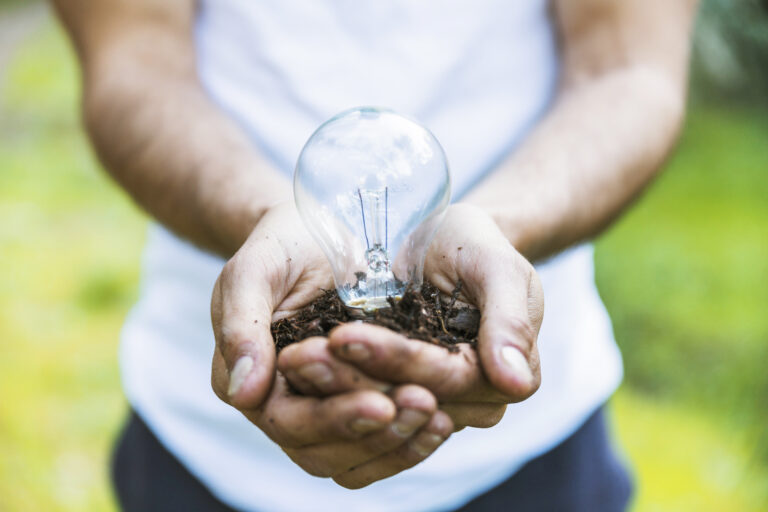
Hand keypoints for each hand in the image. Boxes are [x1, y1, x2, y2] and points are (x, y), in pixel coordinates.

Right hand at [210, 202, 452, 487]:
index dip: (335, 418)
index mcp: (254, 382)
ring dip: (399, 443)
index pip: (290, 422)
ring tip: (440, 416)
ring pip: (355, 459)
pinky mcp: (358, 402)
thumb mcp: (256, 270)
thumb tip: (243, 394)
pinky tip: (444, 420)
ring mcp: (323, 411)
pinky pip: (380, 444)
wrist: (319, 231)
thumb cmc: (284, 244)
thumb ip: (242, 325)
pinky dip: (411, 440)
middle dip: (376, 434)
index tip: (382, 403)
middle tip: (423, 404)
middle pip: (325, 453)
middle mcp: (286, 407)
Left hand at [278, 203, 543, 429]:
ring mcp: (427, 407)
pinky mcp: (392, 402)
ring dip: (330, 397)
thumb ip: (511, 319)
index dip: (395, 360)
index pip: (444, 379)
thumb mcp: (496, 265)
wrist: (438, 239)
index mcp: (497, 375)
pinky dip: (326, 405)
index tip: (343, 334)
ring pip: (377, 423)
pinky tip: (294, 375)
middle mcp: (465, 404)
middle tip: (298, 353)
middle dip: (351, 381)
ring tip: (291, 360)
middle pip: (405, 405)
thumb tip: (515, 383)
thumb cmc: (470, 244)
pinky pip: (359, 426)